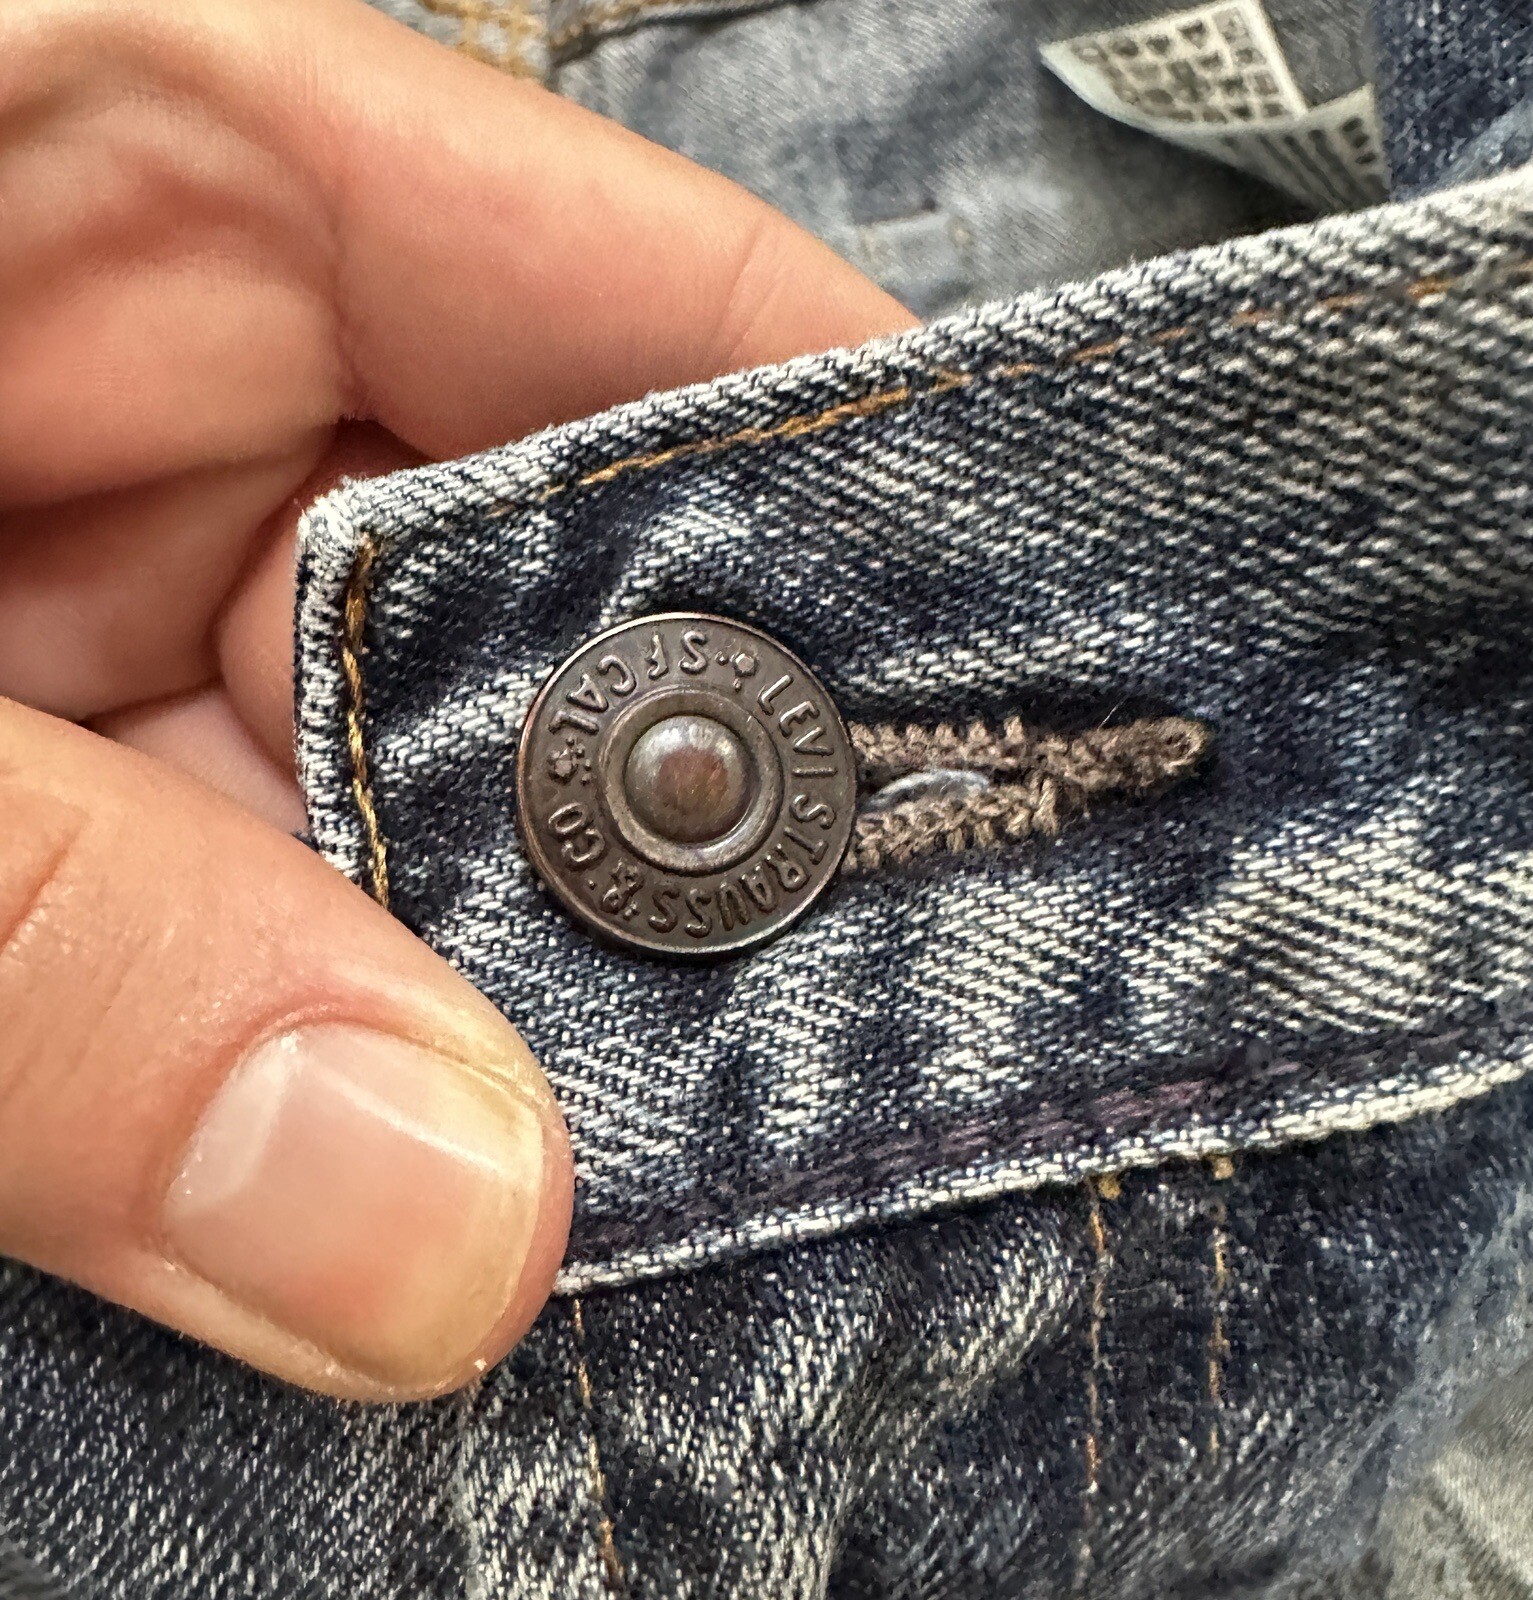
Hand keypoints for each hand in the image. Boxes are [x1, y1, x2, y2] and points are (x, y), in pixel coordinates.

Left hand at [0, 0, 912, 1398]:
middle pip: (584, 638)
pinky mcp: (53, 845)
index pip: (664, 323)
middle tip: (873, 1099)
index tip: (1059, 729)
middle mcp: (204, 404)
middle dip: (708, 876)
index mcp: (171, 155)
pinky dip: (347, 1125)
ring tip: (639, 1236)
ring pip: (439, 851)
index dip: (881, 513)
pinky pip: (281, 980)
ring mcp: (137, 638)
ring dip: (516, 1053)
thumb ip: (38, 943)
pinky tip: (430, 1263)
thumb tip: (425, 1225)